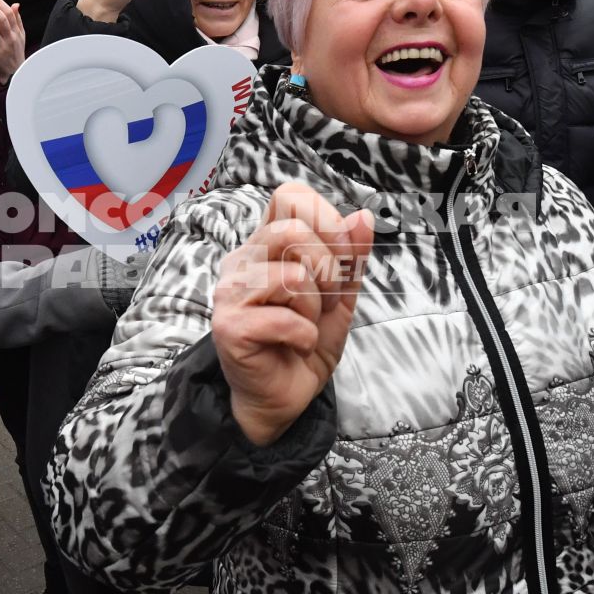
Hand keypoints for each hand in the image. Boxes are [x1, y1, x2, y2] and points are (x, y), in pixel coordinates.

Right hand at [213, 182, 374, 445]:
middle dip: (328, 271)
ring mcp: (231, 292)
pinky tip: (296, 344)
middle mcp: (243, 260)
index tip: (339, 256)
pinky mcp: (229, 326)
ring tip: (306, 325)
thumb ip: (351, 257)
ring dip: (315, 308)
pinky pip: (284, 317)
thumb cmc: (305, 342)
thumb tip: (363, 216)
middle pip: (293, 231)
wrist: (285, 396)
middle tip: (324, 302)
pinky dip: (304, 336)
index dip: (325, 219)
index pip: (291, 196)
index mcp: (266, 244)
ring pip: (292, 276)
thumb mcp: (340, 296)